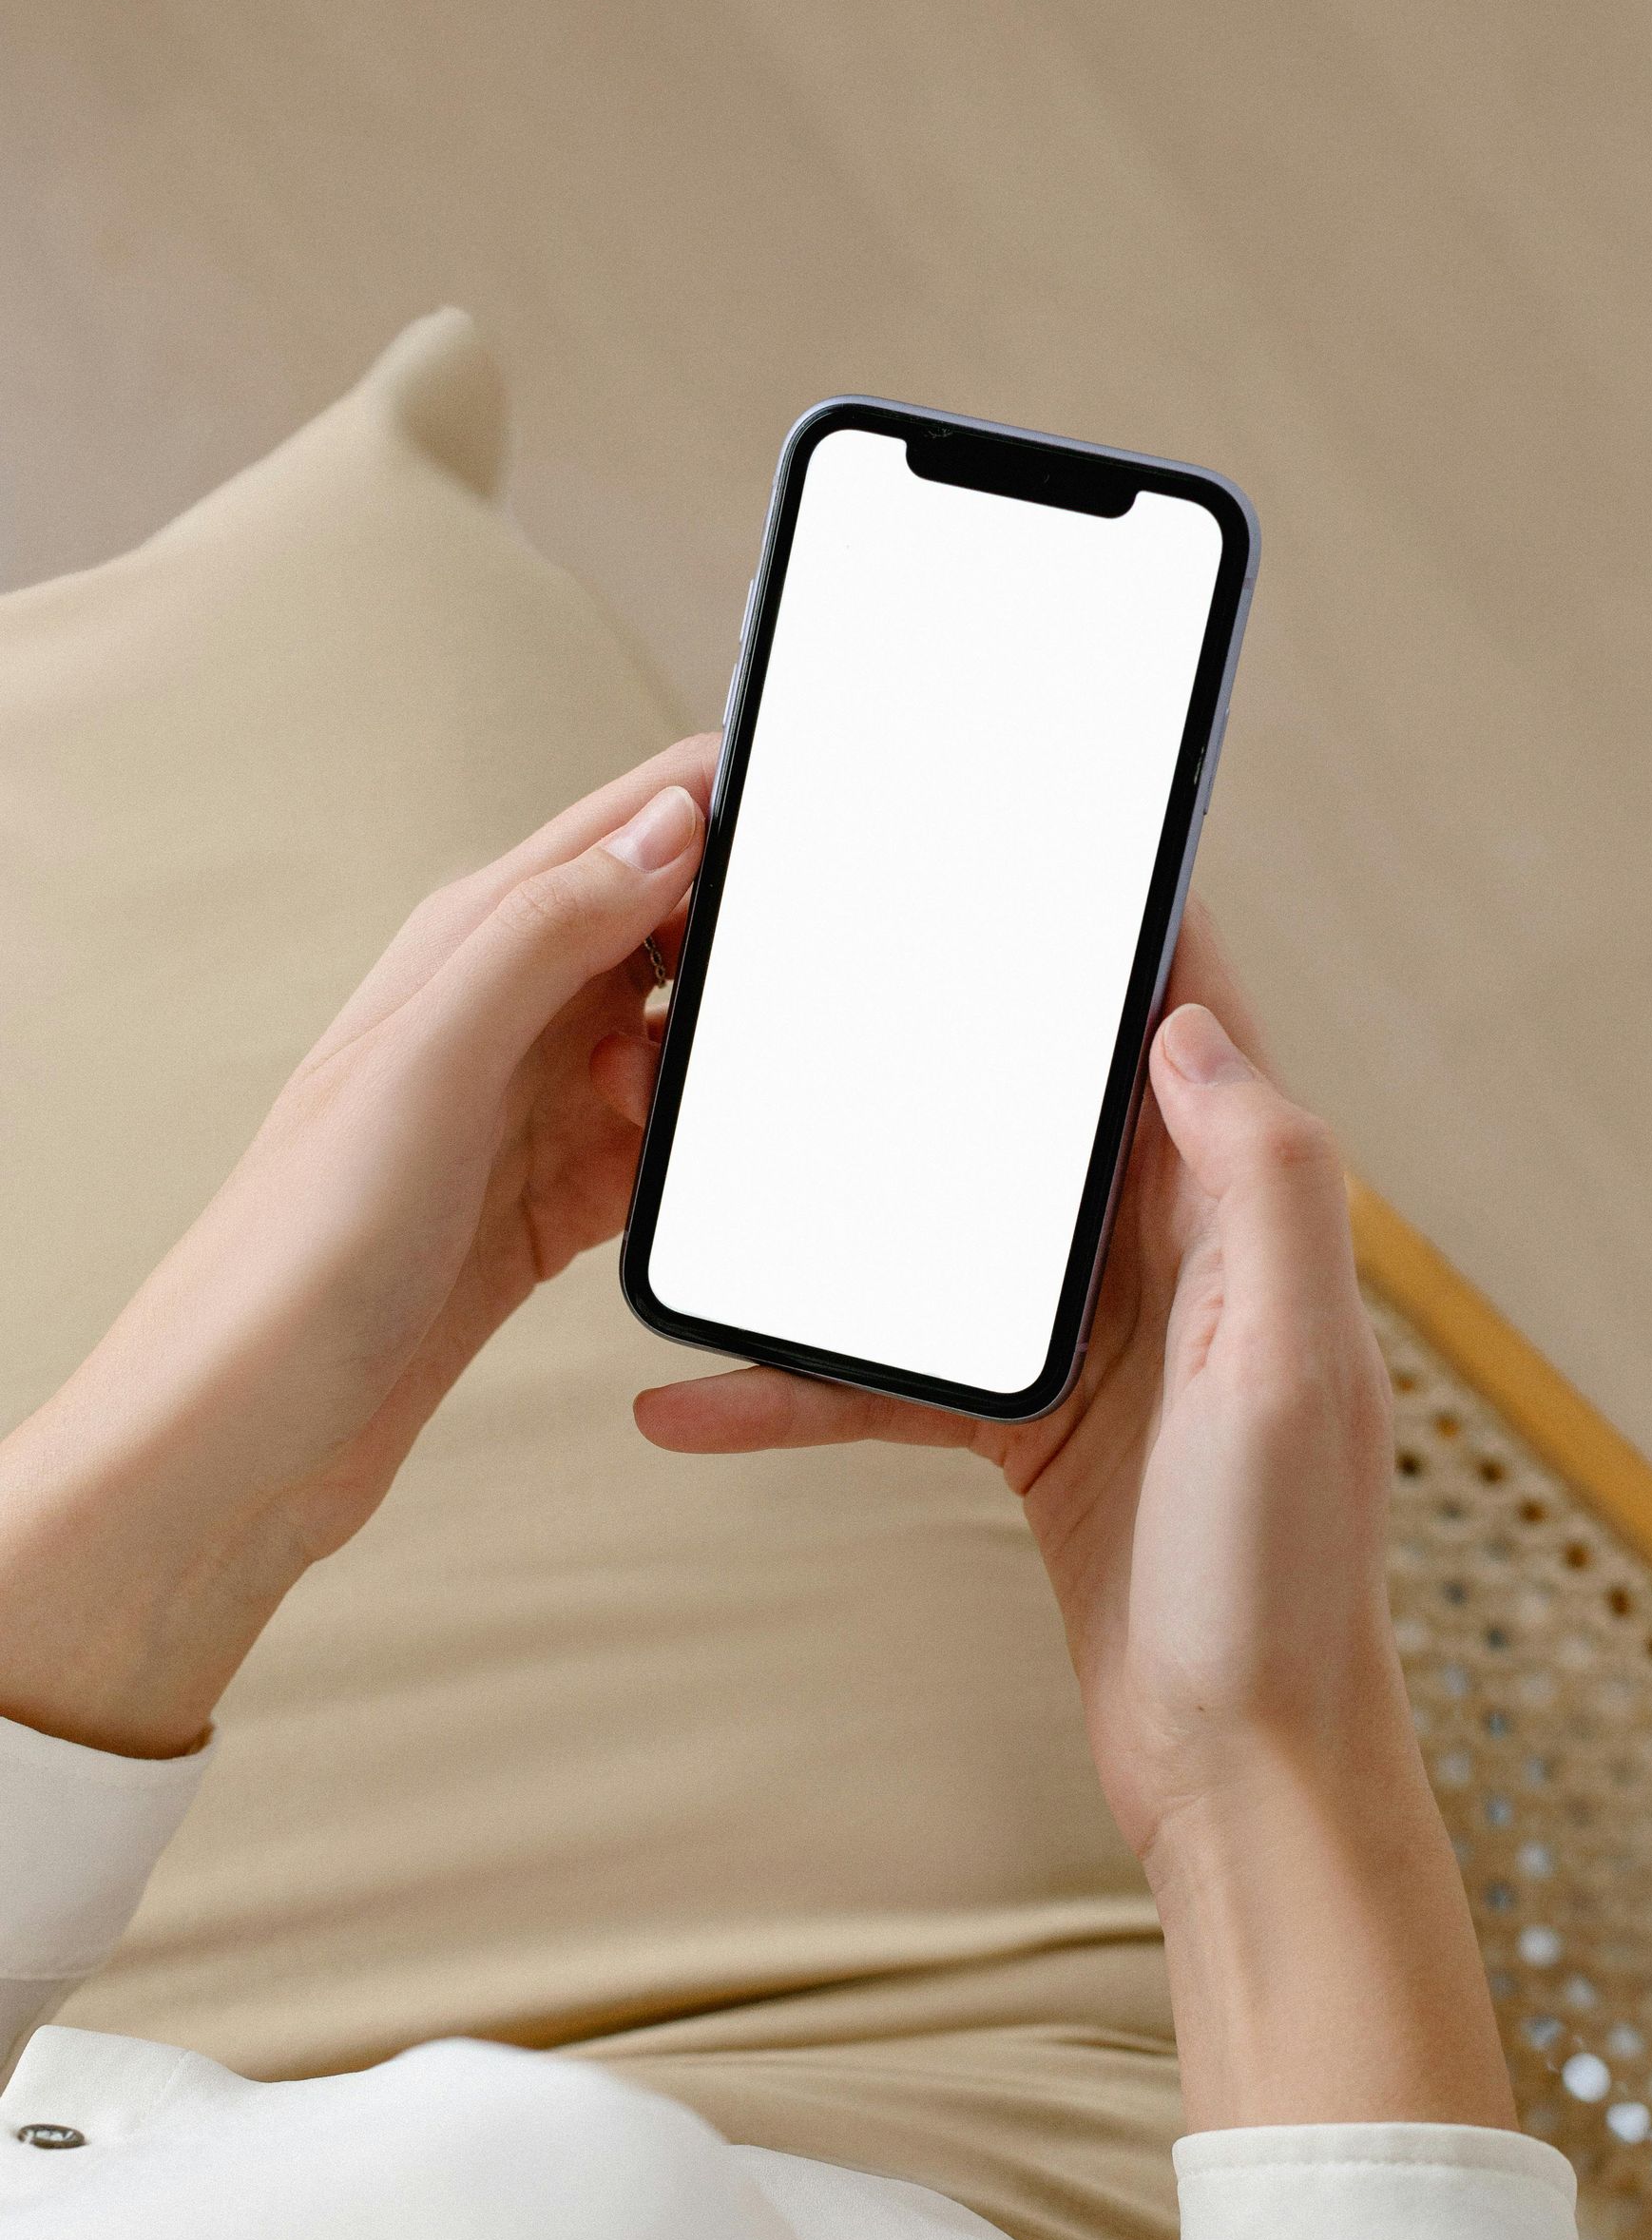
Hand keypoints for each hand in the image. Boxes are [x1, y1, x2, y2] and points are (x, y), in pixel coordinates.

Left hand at [0, 735, 717, 1755]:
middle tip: (791, 1001)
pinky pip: (656, 1153)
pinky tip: (697, 1187)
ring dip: (709, 1070)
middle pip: (664, 930)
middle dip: (737, 948)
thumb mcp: (432, 1062)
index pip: (624, 824)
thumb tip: (666, 825)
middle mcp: (499, 1016)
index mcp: (468, 945)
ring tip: (705, 1117)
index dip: (722, 804)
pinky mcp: (545, 1207)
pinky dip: (689, 1161)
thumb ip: (545, 930)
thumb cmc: (298, 1252)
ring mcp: (525, 1114)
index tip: (817, 825)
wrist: (248, 1435)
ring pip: (671, 1045)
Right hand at [639, 906, 1516, 2127]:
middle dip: (939, 1032)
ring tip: (711, 1161)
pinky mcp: (1028, 1425)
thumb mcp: (1288, 1368)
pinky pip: (890, 1374)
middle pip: (1037, 1101)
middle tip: (819, 964)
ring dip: (837, 1200)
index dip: (1120, 919)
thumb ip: (1261, 1183)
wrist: (1245, 1776)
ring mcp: (1093, 1338)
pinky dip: (794, 1386)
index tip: (1026, 837)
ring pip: (941, 1229)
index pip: (1187, 1020)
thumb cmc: (1286, 1583)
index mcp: (1245, 1216)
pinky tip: (682, 1400)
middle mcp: (1172, 1255)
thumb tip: (1182, 1022)